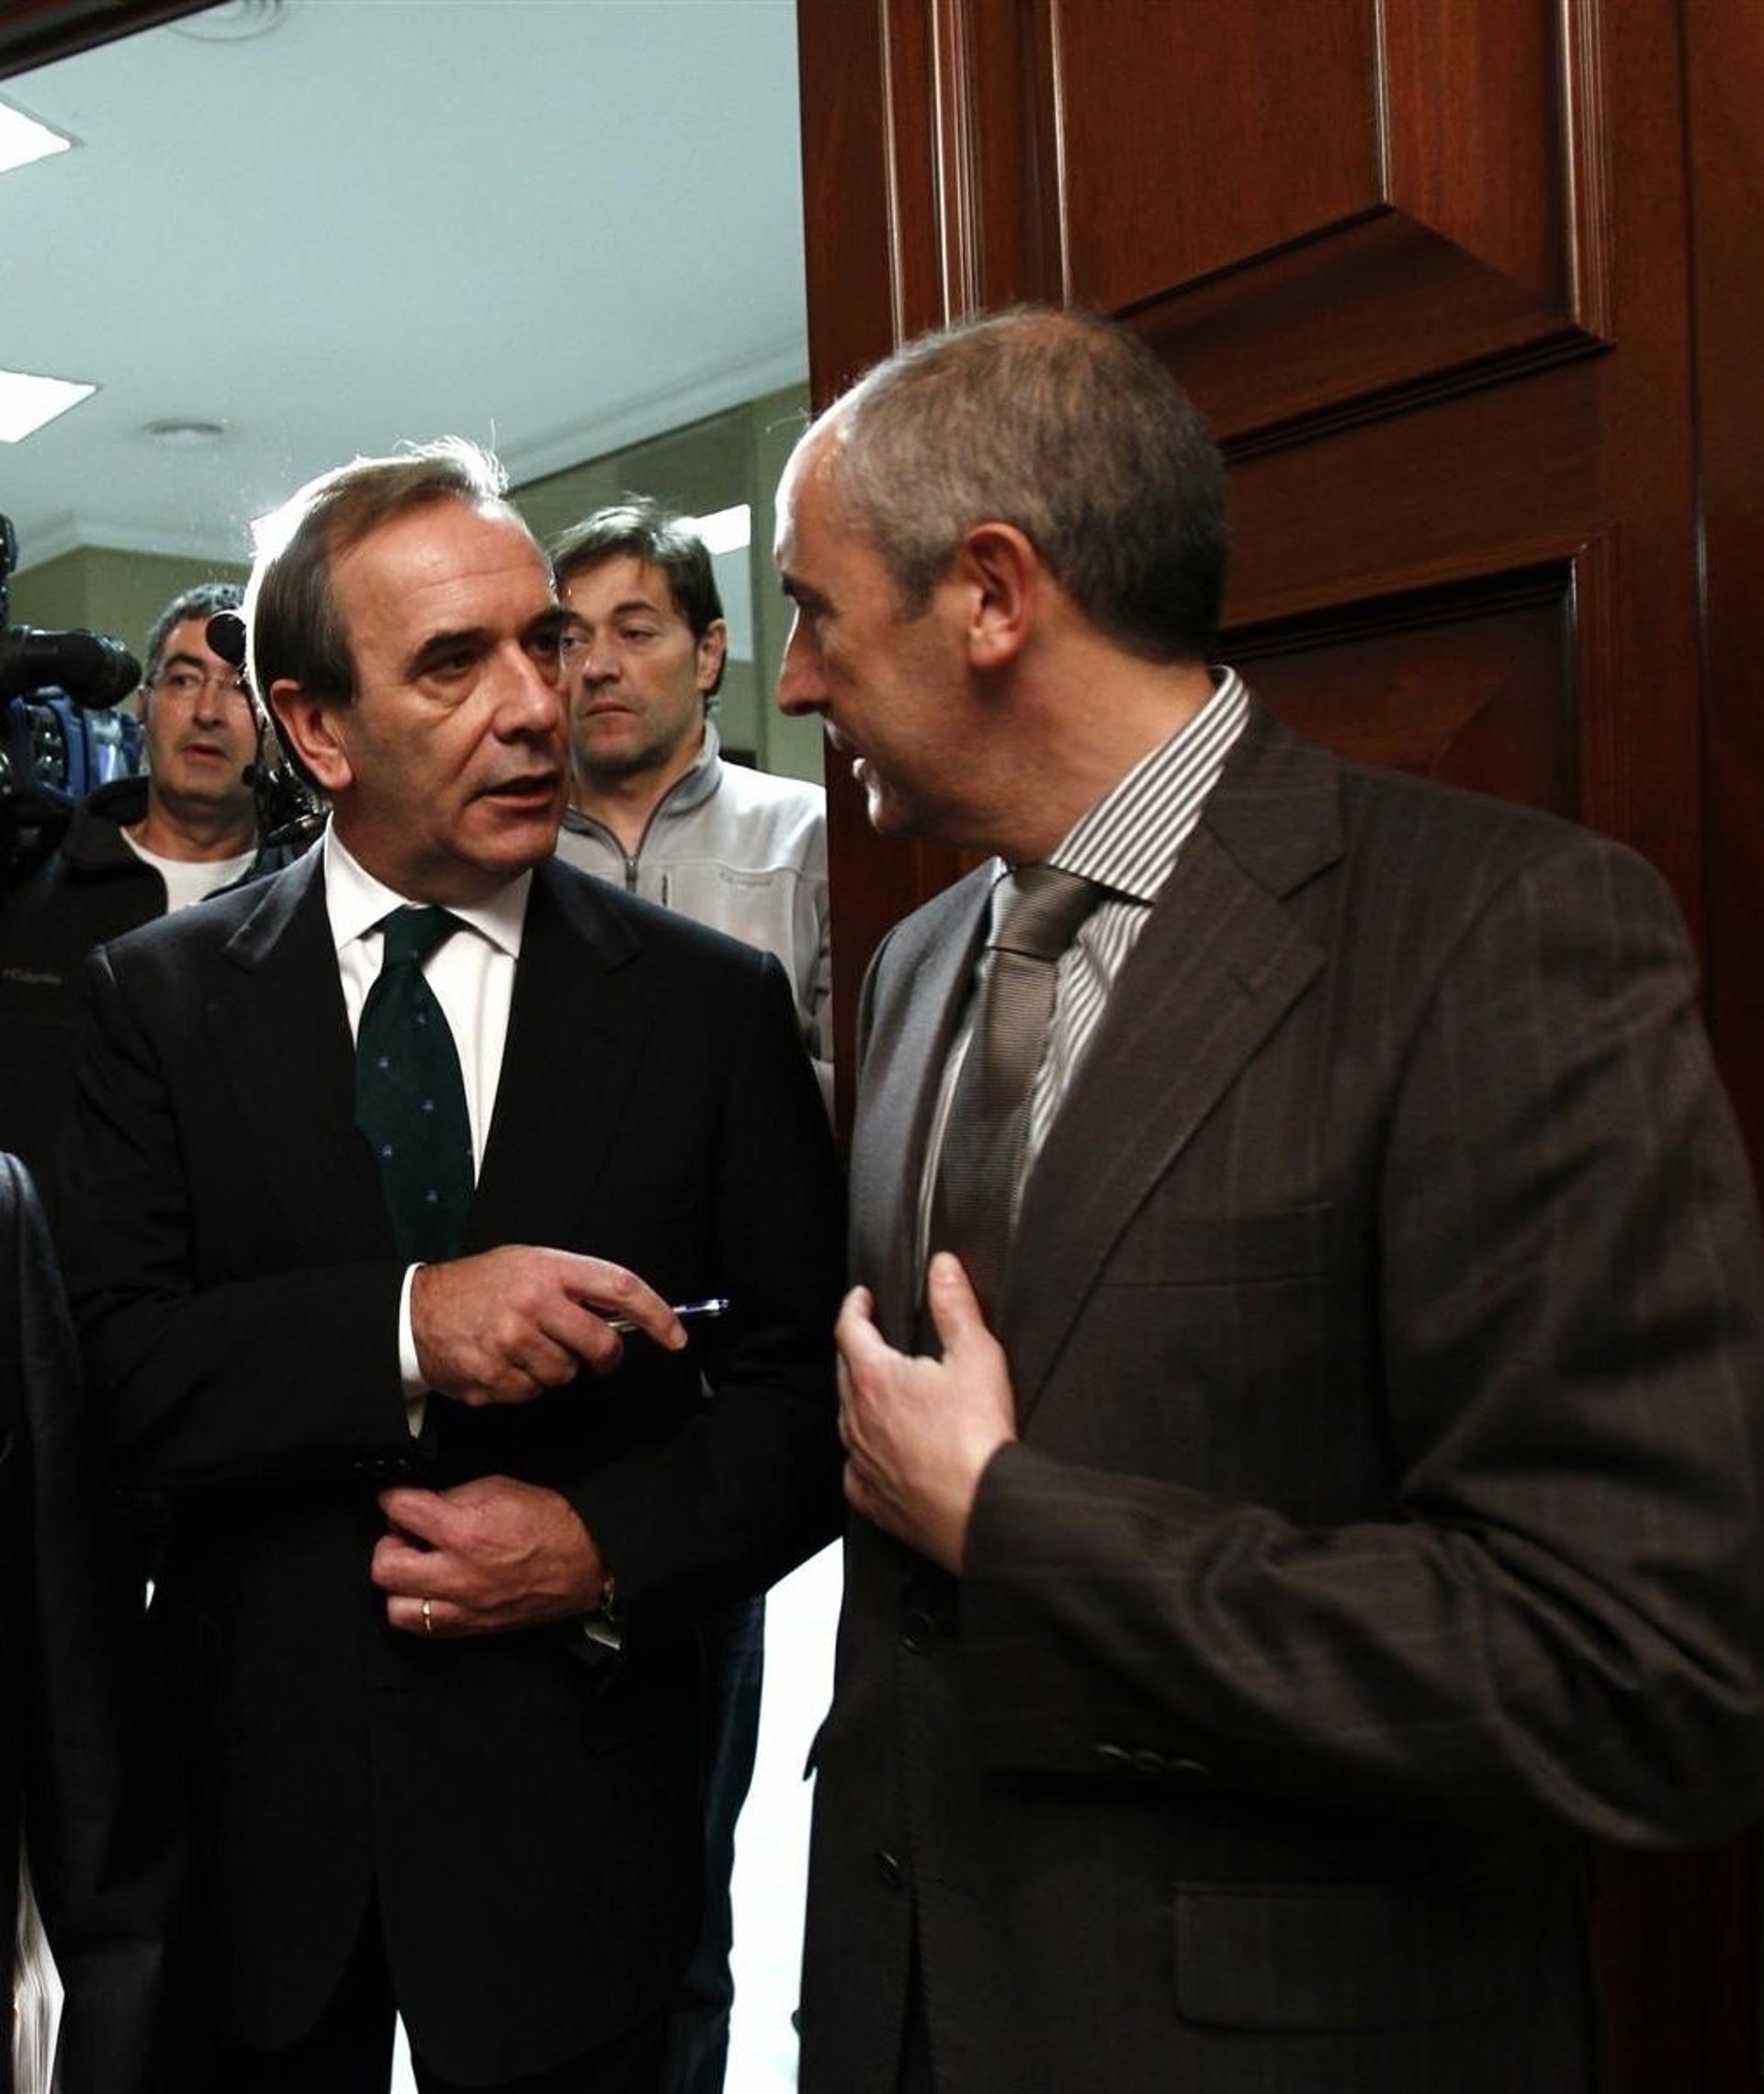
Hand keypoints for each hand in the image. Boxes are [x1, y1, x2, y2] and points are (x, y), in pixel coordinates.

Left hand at [373, 1476, 606, 1636]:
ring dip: (401, 1584)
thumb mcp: (499, 1488)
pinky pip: (423, 1628)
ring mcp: (463, 1608)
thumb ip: (452, 1497)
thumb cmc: (549, 1521)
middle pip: (384, 1566)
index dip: (393, 1499)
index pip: (399, 1510)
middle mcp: (457, 1575)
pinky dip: (420, 1607)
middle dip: (390, 1544)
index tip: (398, 1499)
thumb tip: (421, 1506)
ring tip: (419, 1567)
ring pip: (395, 1607)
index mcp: (464, 1531)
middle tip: (408, 1535)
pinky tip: (433, 1590)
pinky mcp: (471, 1629)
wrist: (586, 1562)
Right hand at [412, 1244, 683, 1405]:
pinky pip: (532, 1393)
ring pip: (566, 1375)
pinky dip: (523, 1384)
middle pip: (601, 1344)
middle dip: (604, 1356)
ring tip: (525, 1347)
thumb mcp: (528, 1264)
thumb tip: (624, 1315)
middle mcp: (532, 1303)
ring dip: (555, 1369)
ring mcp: (511, 1342)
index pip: (621, 1288)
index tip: (676, 1336)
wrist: (416, 1310)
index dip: (657, 1314)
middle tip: (594, 1354)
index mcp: (548, 1269)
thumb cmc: (481, 1285)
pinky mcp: (493, 1376)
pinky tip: (502, 1363)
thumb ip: (574, 1284)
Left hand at [836, 1252, 1016, 1572]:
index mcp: (875, 1379)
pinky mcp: (871, 1499)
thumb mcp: (976, 1355)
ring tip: (878, 1389)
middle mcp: (857, 1419)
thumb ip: (955, 1306)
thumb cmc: (978, 1437)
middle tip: (870, 1336)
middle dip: (855, 1349)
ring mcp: (860, 1461)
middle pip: (844, 1373)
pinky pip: (856, 1468)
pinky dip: (864, 1452)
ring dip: (858, 1398)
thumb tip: (942, 1267)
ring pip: (847, 1419)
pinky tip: (878, 1451)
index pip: (849, 1330)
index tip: (860, 1298)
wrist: (983, 1511)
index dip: (854, 1308)